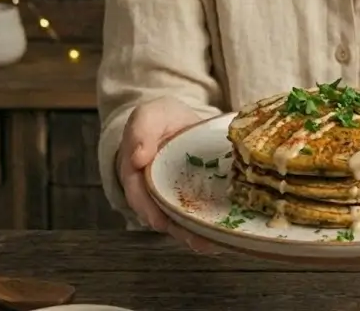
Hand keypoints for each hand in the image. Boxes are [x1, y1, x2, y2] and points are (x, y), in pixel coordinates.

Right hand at [118, 101, 216, 252]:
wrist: (179, 121)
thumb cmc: (161, 119)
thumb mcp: (149, 115)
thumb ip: (141, 130)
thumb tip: (137, 158)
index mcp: (135, 173)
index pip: (137, 195)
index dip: (147, 209)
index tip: (159, 221)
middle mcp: (151, 193)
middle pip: (161, 217)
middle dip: (178, 230)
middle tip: (196, 240)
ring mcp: (172, 198)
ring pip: (180, 222)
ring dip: (195, 236)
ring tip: (213, 244)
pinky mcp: (193, 200)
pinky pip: (197, 217)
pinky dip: (208, 229)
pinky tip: (223, 238)